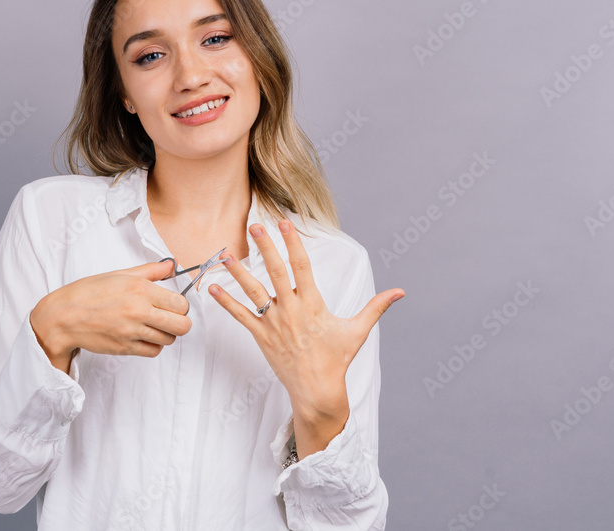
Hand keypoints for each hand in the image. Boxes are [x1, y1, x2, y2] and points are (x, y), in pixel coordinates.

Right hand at [30, 260, 190, 371]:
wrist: (64, 316)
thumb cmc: (89, 292)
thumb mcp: (119, 274)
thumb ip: (150, 271)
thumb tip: (171, 265)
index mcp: (140, 289)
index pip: (180, 303)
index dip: (180, 305)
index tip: (172, 304)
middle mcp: (138, 310)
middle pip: (182, 325)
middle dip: (180, 322)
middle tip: (169, 318)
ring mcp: (132, 331)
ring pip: (169, 340)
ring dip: (166, 334)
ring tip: (153, 326)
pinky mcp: (125, 347)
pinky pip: (153, 351)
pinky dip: (153, 345)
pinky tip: (144, 336)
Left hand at [208, 219, 403, 454]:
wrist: (317, 391)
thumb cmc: (337, 359)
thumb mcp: (357, 330)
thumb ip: (376, 307)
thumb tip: (401, 292)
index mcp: (313, 304)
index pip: (302, 266)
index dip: (293, 242)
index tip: (285, 222)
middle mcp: (292, 310)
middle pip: (276, 272)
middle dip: (265, 247)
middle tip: (255, 225)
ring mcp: (275, 323)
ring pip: (253, 292)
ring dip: (239, 272)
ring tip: (226, 253)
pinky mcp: (262, 337)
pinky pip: (241, 317)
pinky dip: (226, 303)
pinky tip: (212, 289)